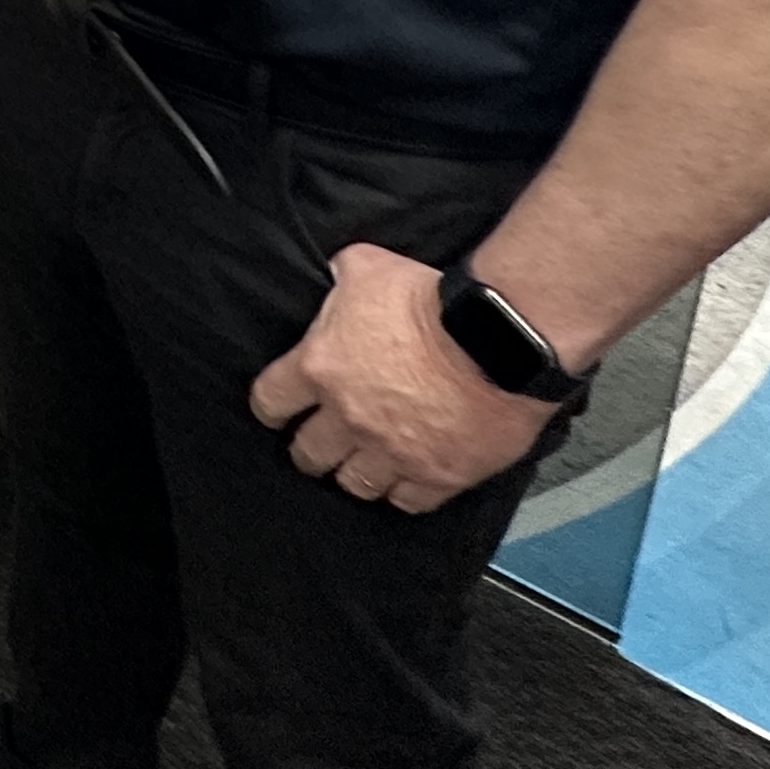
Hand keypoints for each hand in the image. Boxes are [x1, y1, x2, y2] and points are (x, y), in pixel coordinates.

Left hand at [248, 244, 554, 512]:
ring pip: (355, 484)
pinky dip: (405, 492)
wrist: (499, 340)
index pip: (270, 401)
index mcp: (321, 368)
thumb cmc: (435, 302)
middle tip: (322, 441)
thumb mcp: (369, 267)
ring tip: (362, 463)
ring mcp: (391, 452)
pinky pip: (407, 501)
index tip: (279, 410)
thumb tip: (335, 275)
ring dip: (355, 472)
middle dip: (312, 447)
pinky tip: (406, 479)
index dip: (273, 406)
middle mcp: (348, 417)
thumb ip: (342, 277)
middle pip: (308, 453)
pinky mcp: (435, 476)